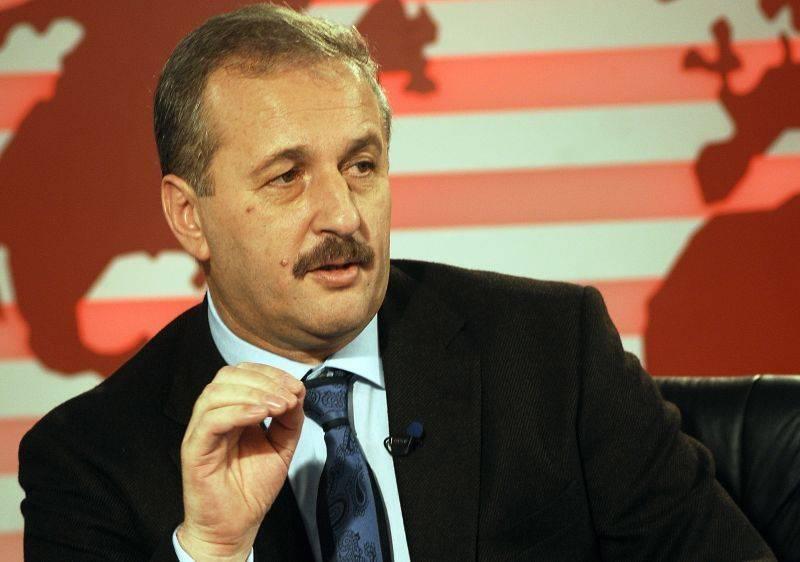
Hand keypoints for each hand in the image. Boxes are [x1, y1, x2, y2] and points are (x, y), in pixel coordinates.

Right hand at [177, 362, 305, 560]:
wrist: (235, 527)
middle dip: (264, 380)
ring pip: (216, 392)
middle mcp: (213, 416)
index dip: (270, 374)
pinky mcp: (194, 449)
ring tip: (279, 406)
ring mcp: (201, 431)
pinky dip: (238, 412)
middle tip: (288, 397)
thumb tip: (297, 391)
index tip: (295, 386)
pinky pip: (211, 420)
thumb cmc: (252, 489)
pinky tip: (261, 415)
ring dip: (253, 393)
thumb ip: (290, 418)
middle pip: (228, 376)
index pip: (243, 374)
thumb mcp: (281, 446)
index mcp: (232, 411)